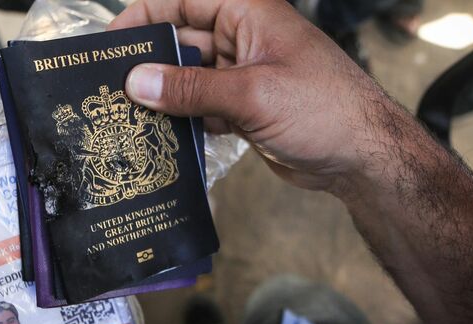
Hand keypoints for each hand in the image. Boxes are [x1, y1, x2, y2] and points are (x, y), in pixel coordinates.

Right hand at [110, 0, 396, 192]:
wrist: (362, 157)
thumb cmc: (324, 109)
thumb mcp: (253, 94)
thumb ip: (192, 89)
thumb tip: (137, 82)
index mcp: (248, 14)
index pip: (184, 2)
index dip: (145, 16)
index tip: (111, 42)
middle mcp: (243, 39)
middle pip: (182, 41)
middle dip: (150, 62)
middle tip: (110, 87)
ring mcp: (243, 76)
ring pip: (189, 78)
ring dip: (164, 96)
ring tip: (126, 115)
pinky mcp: (244, 110)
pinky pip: (201, 107)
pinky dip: (183, 120)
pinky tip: (161, 135)